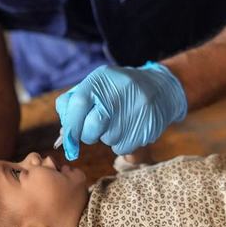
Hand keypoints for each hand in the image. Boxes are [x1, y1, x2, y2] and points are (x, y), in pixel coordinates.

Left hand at [56, 62, 186, 159]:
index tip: (68, 140)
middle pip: (91, 127)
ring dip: (108, 136)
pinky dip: (122, 142)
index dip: (71, 125)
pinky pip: (123, 148)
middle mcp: (120, 92)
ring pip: (107, 139)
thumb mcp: (96, 85)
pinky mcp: (146, 128)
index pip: (78, 103)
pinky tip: (131, 127)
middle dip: (87, 135)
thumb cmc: (118, 90)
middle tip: (95, 128)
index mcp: (102, 78)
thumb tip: (65, 134)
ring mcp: (136, 110)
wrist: (161, 89)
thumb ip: (74, 104)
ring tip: (120, 120)